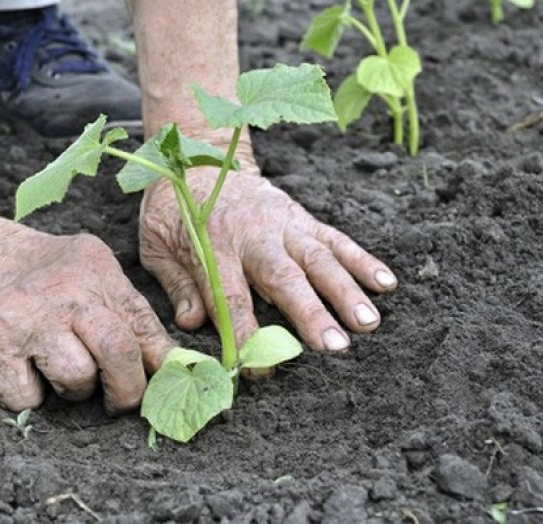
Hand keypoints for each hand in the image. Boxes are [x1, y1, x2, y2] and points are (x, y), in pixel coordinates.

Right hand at [0, 216, 173, 412]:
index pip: (143, 323)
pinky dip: (29, 397)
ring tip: (59, 371)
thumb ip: (122, 308)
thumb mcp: (85, 270)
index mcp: (97, 271)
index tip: (163, 383)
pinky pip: (28, 398)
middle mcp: (67, 292)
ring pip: (77, 378)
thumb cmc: (33, 271)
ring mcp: (29, 319)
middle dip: (127, 389)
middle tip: (119, 399)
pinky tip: (22, 373)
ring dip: (74, 390)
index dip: (160, 362)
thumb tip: (167, 362)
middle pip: (118, 352)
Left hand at [139, 165, 396, 359]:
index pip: (231, 296)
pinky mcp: (302, 217)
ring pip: (319, 259)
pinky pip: (336, 239)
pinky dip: (362, 260)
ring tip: (368, 323)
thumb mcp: (157, 245)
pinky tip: (386, 283)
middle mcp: (254, 234)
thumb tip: (192, 323)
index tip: (257, 369)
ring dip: (345, 291)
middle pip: (285, 278)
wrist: (198, 158)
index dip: (244, 335)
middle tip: (334, 347)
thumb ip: (177, 284)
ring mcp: (283, 224)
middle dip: (311, 314)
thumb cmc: (174, 210)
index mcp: (213, 245)